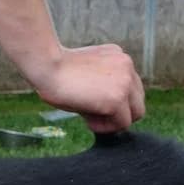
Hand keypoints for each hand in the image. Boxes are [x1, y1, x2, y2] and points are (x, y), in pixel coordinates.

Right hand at [25, 43, 144, 132]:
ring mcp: (125, 81)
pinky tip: (87, 120)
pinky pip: (123, 123)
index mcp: (119, 56)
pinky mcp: (118, 98)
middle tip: (95, 115)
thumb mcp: (87, 72)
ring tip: (91, 118)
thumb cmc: (56, 71)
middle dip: (119, 113)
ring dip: (114, 121)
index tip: (94, 104)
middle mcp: (127, 65)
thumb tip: (109, 110)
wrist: (46, 66)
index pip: (130, 86)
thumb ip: (104, 83)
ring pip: (135, 113)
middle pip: (138, 100)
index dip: (114, 101)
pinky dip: (106, 128)